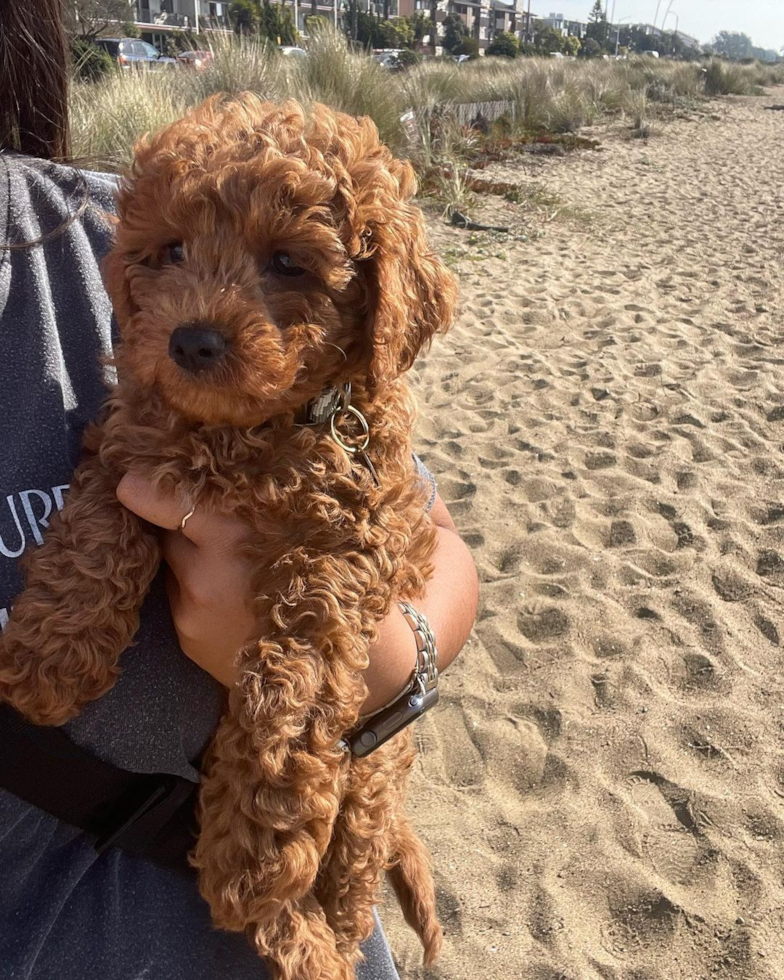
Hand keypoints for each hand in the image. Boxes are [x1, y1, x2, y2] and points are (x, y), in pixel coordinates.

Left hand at [116, 477, 477, 713]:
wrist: (345, 661)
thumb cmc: (338, 574)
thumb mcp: (311, 523)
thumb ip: (266, 490)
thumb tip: (237, 446)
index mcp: (239, 530)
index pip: (164, 495)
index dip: (147, 482)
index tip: (141, 475)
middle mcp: (207, 567)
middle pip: (163, 521)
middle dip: (179, 513)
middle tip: (204, 510)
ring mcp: (194, 605)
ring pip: (170, 556)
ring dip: (189, 550)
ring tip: (227, 556)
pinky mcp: (187, 635)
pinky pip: (176, 593)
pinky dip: (194, 586)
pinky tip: (229, 592)